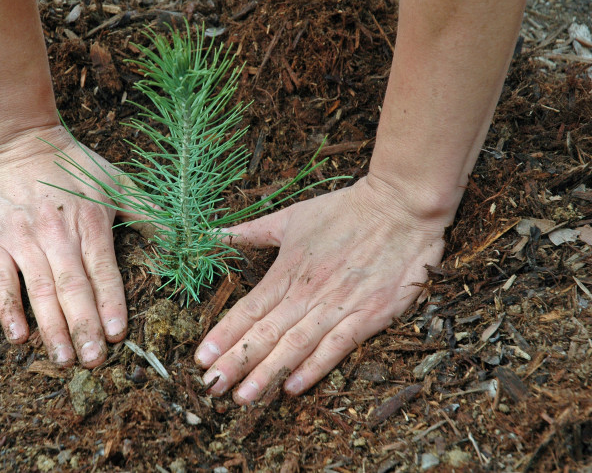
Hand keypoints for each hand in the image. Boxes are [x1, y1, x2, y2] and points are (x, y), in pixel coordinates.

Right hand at [0, 124, 131, 367]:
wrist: (14, 138)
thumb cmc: (70, 162)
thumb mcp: (115, 181)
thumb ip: (148, 212)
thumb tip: (183, 238)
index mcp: (90, 222)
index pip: (103, 270)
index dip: (111, 303)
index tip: (118, 334)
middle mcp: (57, 234)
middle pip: (73, 287)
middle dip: (84, 326)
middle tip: (94, 361)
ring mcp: (23, 240)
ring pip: (40, 291)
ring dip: (52, 327)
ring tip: (63, 359)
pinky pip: (2, 281)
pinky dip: (9, 310)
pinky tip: (19, 336)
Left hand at [195, 175, 449, 401]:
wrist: (401, 206)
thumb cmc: (344, 210)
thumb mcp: (292, 216)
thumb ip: (251, 231)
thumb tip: (213, 235)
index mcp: (287, 270)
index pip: (248, 309)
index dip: (223, 335)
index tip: (200, 359)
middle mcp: (308, 292)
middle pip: (265, 333)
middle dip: (236, 362)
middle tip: (211, 388)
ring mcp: (339, 306)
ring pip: (295, 345)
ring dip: (267, 373)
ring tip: (243, 397)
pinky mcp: (370, 315)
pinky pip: (337, 347)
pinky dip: (314, 368)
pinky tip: (292, 388)